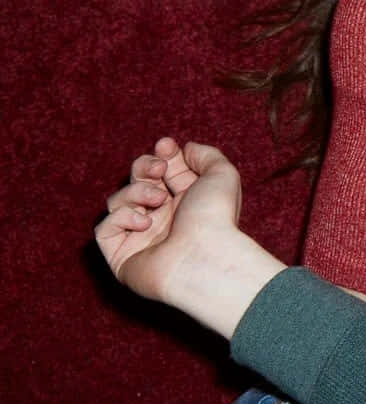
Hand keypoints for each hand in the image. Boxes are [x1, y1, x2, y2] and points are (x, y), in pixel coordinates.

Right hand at [96, 137, 241, 303]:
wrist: (204, 256)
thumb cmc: (216, 216)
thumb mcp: (221, 174)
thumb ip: (205, 155)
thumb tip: (184, 149)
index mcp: (186, 201)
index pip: (163, 171)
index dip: (161, 155)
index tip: (166, 146)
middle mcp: (163, 219)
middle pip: (137, 181)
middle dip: (144, 167)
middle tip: (159, 170)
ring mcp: (141, 238)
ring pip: (118, 200)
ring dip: (137, 192)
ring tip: (159, 201)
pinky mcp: (121, 257)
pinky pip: (105, 228)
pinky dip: (122, 218)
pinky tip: (145, 224)